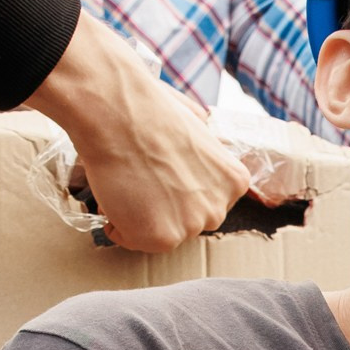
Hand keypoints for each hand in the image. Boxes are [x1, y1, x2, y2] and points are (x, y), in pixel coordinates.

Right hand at [27, 12, 249, 253]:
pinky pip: (131, 239)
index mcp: (234, 182)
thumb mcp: (198, 125)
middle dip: (163, 207)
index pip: (206, 202)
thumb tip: (202, 132)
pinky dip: (117, 223)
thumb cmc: (151, 110)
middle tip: (140, 180)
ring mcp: (191, 227)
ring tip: (127, 183)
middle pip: (187, 222)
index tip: (162, 173)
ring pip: (159, 232)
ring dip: (139, 215)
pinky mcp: (160, 238)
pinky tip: (115, 195)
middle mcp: (219, 209)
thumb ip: (204, 150)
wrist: (121, 115)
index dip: (177, 189)